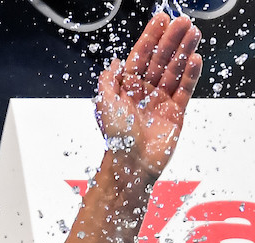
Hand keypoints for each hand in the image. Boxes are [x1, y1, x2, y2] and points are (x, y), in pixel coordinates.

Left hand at [95, 12, 202, 178]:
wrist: (130, 164)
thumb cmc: (115, 138)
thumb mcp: (103, 105)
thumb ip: (108, 81)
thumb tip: (113, 63)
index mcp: (126, 89)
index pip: (140, 57)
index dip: (150, 38)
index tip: (160, 20)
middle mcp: (145, 93)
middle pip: (160, 60)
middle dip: (171, 40)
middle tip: (182, 21)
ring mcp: (161, 101)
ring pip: (175, 71)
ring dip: (184, 51)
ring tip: (193, 33)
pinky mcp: (176, 113)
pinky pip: (185, 89)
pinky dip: (190, 74)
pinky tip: (195, 58)